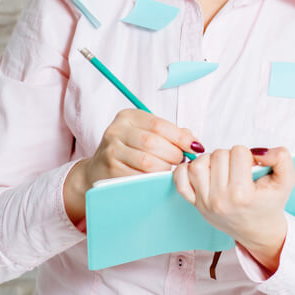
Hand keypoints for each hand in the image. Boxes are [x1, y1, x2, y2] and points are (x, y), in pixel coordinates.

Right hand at [63, 109, 202, 225]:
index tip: (195, 147)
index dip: (180, 137)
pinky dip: (153, 178)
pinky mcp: (111, 170)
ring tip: (169, 168)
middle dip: (173, 154)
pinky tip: (157, 176)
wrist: (99, 168)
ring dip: (165, 168)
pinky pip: (139, 176)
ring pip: (147, 161)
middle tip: (181, 161)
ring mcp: (111, 151)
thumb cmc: (130, 149)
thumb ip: (170, 134)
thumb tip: (194, 142)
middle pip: (153, 142)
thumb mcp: (146, 133)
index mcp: (128, 116)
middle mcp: (116, 131)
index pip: (159, 125)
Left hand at [172, 145, 294, 271]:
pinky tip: (203, 171)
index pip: (239, 152)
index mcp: (242, 194)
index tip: (253, 167)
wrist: (259, 230)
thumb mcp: (286, 181)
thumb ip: (282, 158)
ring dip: (211, 160)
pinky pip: (180, 180)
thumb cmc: (270, 204)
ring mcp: (204, 202)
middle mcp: (220, 199)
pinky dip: (186, 170)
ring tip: (223, 168)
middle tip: (240, 170)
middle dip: (231, 157)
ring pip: (199, 164)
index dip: (249, 155)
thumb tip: (259, 151)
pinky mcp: (195, 204)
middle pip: (219, 155)